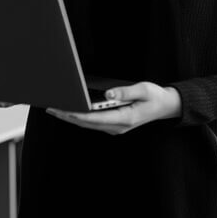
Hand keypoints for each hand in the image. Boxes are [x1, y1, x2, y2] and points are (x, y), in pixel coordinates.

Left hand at [46, 82, 180, 134]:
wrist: (165, 106)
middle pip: (87, 123)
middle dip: (68, 116)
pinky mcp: (114, 125)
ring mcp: (116, 128)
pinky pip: (93, 123)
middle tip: (51, 108)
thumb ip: (125, 91)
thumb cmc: (155, 96)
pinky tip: (71, 111)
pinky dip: (80, 118)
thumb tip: (108, 94)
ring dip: (71, 118)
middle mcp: (118, 127)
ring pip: (88, 125)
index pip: (96, 118)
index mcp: (125, 119)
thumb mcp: (143, 89)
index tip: (63, 110)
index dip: (78, 114)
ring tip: (56, 109)